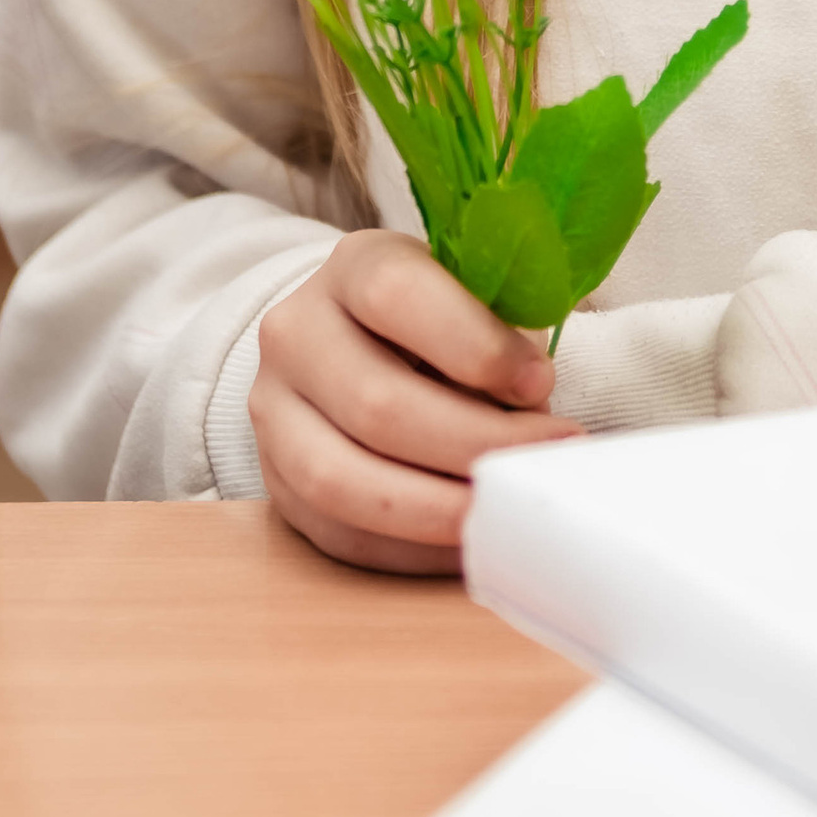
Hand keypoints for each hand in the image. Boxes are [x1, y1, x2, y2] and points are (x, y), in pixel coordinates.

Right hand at [253, 228, 579, 573]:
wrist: (357, 344)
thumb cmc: (441, 320)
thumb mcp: (471, 295)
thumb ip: (498, 334)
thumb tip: (532, 402)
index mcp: (353, 267)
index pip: (396, 296)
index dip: (475, 345)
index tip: (540, 382)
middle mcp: (296, 333)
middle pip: (376, 404)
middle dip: (473, 442)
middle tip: (542, 456)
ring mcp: (274, 412)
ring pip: (343, 480)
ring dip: (438, 508)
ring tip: (502, 507)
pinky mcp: (277, 482)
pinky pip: (340, 534)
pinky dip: (411, 548)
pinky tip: (466, 538)